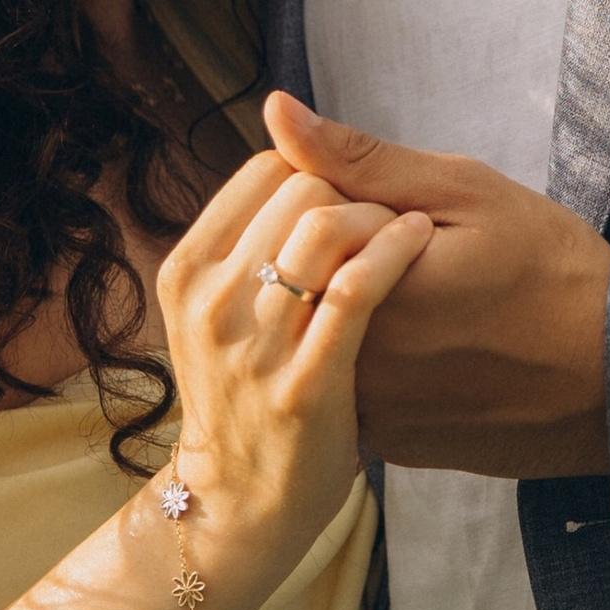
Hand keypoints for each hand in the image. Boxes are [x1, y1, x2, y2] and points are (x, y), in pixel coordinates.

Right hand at [154, 155, 431, 609]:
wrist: (245, 503)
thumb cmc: (248, 388)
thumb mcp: (220, 301)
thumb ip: (251, 217)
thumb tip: (276, 106)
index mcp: (188, 268)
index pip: (265, 170)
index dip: (317, 174)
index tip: (349, 205)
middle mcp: (210, 300)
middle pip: (299, 190)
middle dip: (353, 192)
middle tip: (388, 219)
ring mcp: (254, 346)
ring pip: (326, 228)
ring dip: (382, 218)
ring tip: (412, 231)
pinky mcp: (306, 384)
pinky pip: (357, 289)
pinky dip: (395, 251)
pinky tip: (420, 245)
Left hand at [261, 94, 609, 478]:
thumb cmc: (553, 272)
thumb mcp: (465, 193)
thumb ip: (361, 159)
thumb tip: (275, 114)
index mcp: (361, 289)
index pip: (296, 227)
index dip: (348, 205)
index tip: (408, 218)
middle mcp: (352, 362)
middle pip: (307, 290)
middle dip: (347, 262)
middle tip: (431, 265)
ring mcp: (370, 414)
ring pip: (330, 344)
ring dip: (362, 316)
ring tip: (441, 308)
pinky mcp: (394, 446)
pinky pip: (360, 393)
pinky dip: (386, 366)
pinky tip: (442, 352)